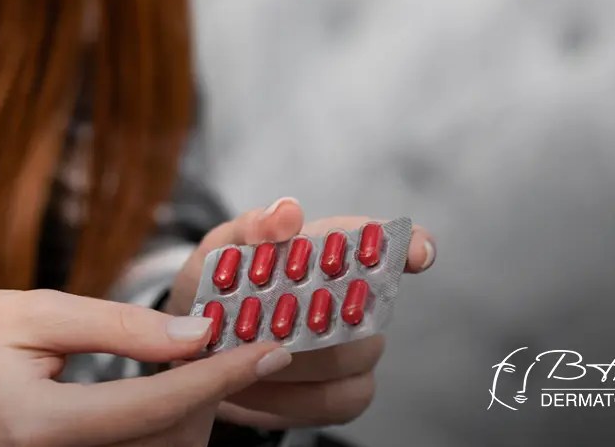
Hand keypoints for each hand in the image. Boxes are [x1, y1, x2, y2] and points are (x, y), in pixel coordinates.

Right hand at [0, 288, 294, 446]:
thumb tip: (193, 333)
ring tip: (204, 361)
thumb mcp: (34, 313)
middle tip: (236, 341)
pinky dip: (162, 428)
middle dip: (213, 394)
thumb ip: (117, 326)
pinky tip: (168, 389)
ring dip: (192, 413)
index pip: (157, 405)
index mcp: (46, 426)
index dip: (221, 375)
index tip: (271, 346)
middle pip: (170, 445)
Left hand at [162, 199, 437, 428]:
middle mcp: (352, 299)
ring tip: (239, 359)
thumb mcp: (217, 253)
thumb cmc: (215, 288)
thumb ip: (249, 228)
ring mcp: (354, 350)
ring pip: (348, 361)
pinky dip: (285, 399)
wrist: (197, 343)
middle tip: (264, 325)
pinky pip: (332, 403)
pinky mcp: (343, 394)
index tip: (417, 254)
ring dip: (289, 363)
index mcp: (326, 251)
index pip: (382, 241)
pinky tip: (250, 387)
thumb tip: (287, 213)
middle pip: (364, 312)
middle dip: (311, 320)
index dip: (408, 245)